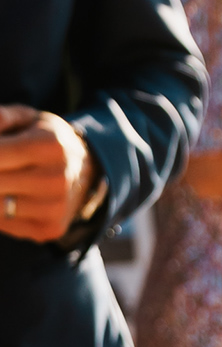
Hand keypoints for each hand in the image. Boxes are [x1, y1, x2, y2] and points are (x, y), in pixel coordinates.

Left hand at [0, 107, 99, 242]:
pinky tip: (8, 197)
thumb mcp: (29, 119)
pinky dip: (0, 211)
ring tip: (4, 179)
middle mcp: (56, 179)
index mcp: (50, 145)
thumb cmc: (47, 141)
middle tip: (0, 168)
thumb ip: (4, 118)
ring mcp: (54, 207)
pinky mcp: (49, 228)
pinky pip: (4, 223)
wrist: (88, 172)